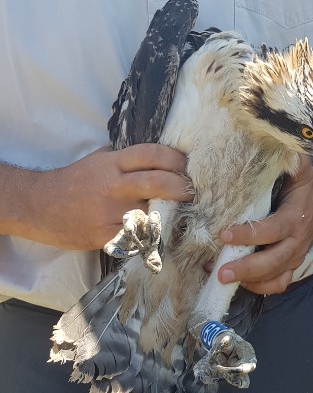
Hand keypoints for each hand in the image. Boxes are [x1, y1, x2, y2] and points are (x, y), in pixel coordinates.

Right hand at [14, 144, 191, 250]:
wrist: (39, 206)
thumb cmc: (73, 182)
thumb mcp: (98, 161)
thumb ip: (126, 161)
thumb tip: (159, 161)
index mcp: (112, 163)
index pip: (152, 155)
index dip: (176, 159)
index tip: (187, 165)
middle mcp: (114, 186)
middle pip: (159, 182)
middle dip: (182, 187)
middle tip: (193, 191)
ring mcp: (110, 213)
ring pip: (152, 212)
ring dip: (172, 214)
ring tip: (184, 214)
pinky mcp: (106, 236)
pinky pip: (138, 237)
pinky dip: (152, 236)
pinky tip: (162, 235)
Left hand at [218, 156, 312, 294]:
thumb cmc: (306, 183)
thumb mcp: (300, 167)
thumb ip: (290, 159)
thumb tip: (276, 142)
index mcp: (295, 217)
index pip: (272, 230)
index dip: (249, 235)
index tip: (224, 234)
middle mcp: (297, 241)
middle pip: (273, 261)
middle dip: (246, 268)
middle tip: (220, 271)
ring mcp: (295, 256)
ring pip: (275, 277)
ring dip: (248, 281)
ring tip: (220, 278)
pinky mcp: (292, 265)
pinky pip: (278, 284)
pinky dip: (260, 288)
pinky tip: (238, 283)